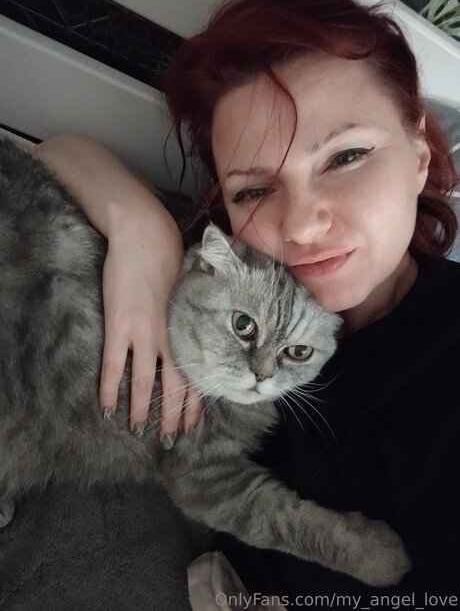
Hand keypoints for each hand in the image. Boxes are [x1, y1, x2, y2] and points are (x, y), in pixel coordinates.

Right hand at [98, 217, 202, 438]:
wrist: (147, 238)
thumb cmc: (172, 262)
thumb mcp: (190, 296)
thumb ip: (191, 322)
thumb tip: (196, 342)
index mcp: (189, 331)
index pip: (195, 376)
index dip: (195, 403)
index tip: (195, 424)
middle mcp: (170, 337)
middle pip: (175, 386)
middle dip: (174, 415)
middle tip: (172, 439)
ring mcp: (144, 333)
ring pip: (145, 382)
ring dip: (143, 410)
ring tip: (141, 431)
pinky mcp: (119, 325)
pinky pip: (112, 365)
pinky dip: (109, 389)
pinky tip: (107, 409)